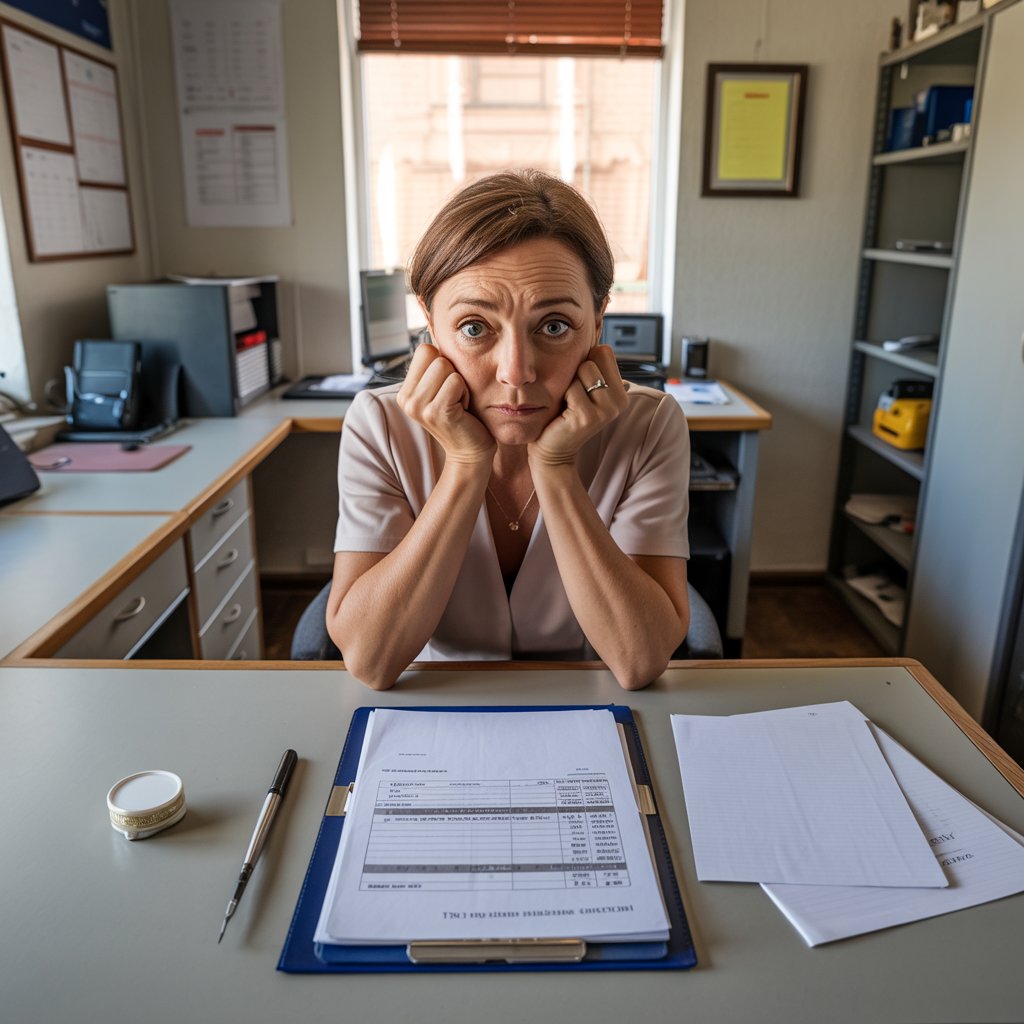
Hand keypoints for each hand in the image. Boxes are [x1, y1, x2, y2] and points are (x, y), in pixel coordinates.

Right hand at [397, 344, 495, 464]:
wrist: (471, 451)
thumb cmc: (463, 416)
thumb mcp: (443, 387)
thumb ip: (436, 366)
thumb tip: (436, 329)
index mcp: (406, 390)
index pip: (424, 349)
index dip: (443, 363)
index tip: (448, 387)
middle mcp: (406, 399)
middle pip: (436, 356)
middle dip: (453, 373)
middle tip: (455, 398)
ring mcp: (419, 407)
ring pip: (446, 366)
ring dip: (461, 384)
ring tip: (458, 403)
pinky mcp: (436, 413)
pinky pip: (456, 381)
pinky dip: (466, 393)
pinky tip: (463, 411)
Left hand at [528, 345, 627, 466]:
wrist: (552, 449)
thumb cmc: (562, 414)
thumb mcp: (581, 386)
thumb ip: (591, 363)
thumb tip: (594, 323)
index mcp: (621, 390)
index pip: (604, 350)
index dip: (585, 362)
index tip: (580, 385)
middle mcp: (620, 400)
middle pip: (593, 357)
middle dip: (575, 372)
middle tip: (572, 398)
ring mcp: (607, 409)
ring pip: (583, 369)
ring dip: (568, 384)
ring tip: (568, 404)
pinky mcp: (590, 417)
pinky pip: (572, 387)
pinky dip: (562, 397)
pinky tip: (563, 414)